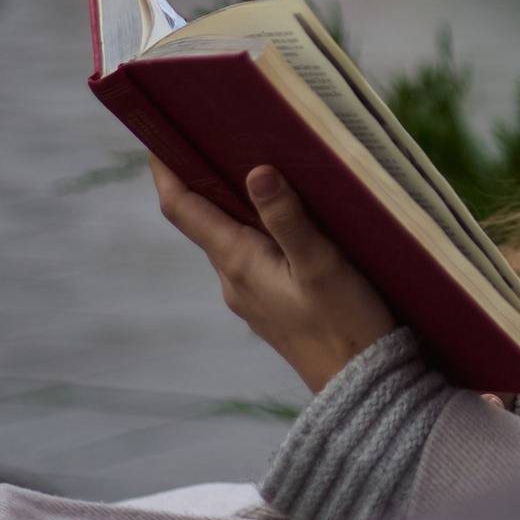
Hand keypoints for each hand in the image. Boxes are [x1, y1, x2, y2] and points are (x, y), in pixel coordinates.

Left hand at [148, 155, 396, 393]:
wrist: (362, 389)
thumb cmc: (346, 325)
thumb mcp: (321, 264)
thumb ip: (288, 218)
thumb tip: (256, 172)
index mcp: (237, 262)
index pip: (181, 208)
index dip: (164, 169)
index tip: (157, 133)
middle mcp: (234, 279)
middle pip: (203, 218)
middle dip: (204, 176)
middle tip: (215, 130)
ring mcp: (250, 295)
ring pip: (231, 236)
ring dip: (234, 202)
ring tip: (257, 162)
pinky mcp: (272, 305)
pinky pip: (253, 256)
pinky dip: (258, 228)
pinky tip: (287, 216)